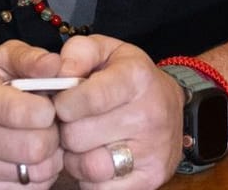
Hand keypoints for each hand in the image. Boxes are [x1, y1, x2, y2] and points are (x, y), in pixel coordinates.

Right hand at [0, 41, 64, 188]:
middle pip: (34, 147)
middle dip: (54, 133)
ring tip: (43, 136)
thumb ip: (31, 58)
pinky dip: (42, 174)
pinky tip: (34, 156)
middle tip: (51, 123)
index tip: (51, 105)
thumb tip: (56, 65)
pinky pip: (32, 188)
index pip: (18, 112)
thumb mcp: (4, 57)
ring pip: (37, 171)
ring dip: (52, 155)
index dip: (48, 109)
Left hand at [53, 34, 185, 189]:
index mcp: (137, 78)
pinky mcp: (150, 179)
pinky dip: (92, 180)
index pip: (86, 99)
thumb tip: (58, 73)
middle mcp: (150, 114)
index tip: (63, 103)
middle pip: (78, 136)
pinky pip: (99, 189)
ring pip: (87, 167)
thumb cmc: (127, 78)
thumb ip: (77, 52)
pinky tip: (100, 159)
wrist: (169, 106)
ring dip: (77, 158)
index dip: (63, 104)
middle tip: (77, 123)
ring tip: (87, 143)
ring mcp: (153, 151)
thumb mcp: (106, 51)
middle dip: (67, 130)